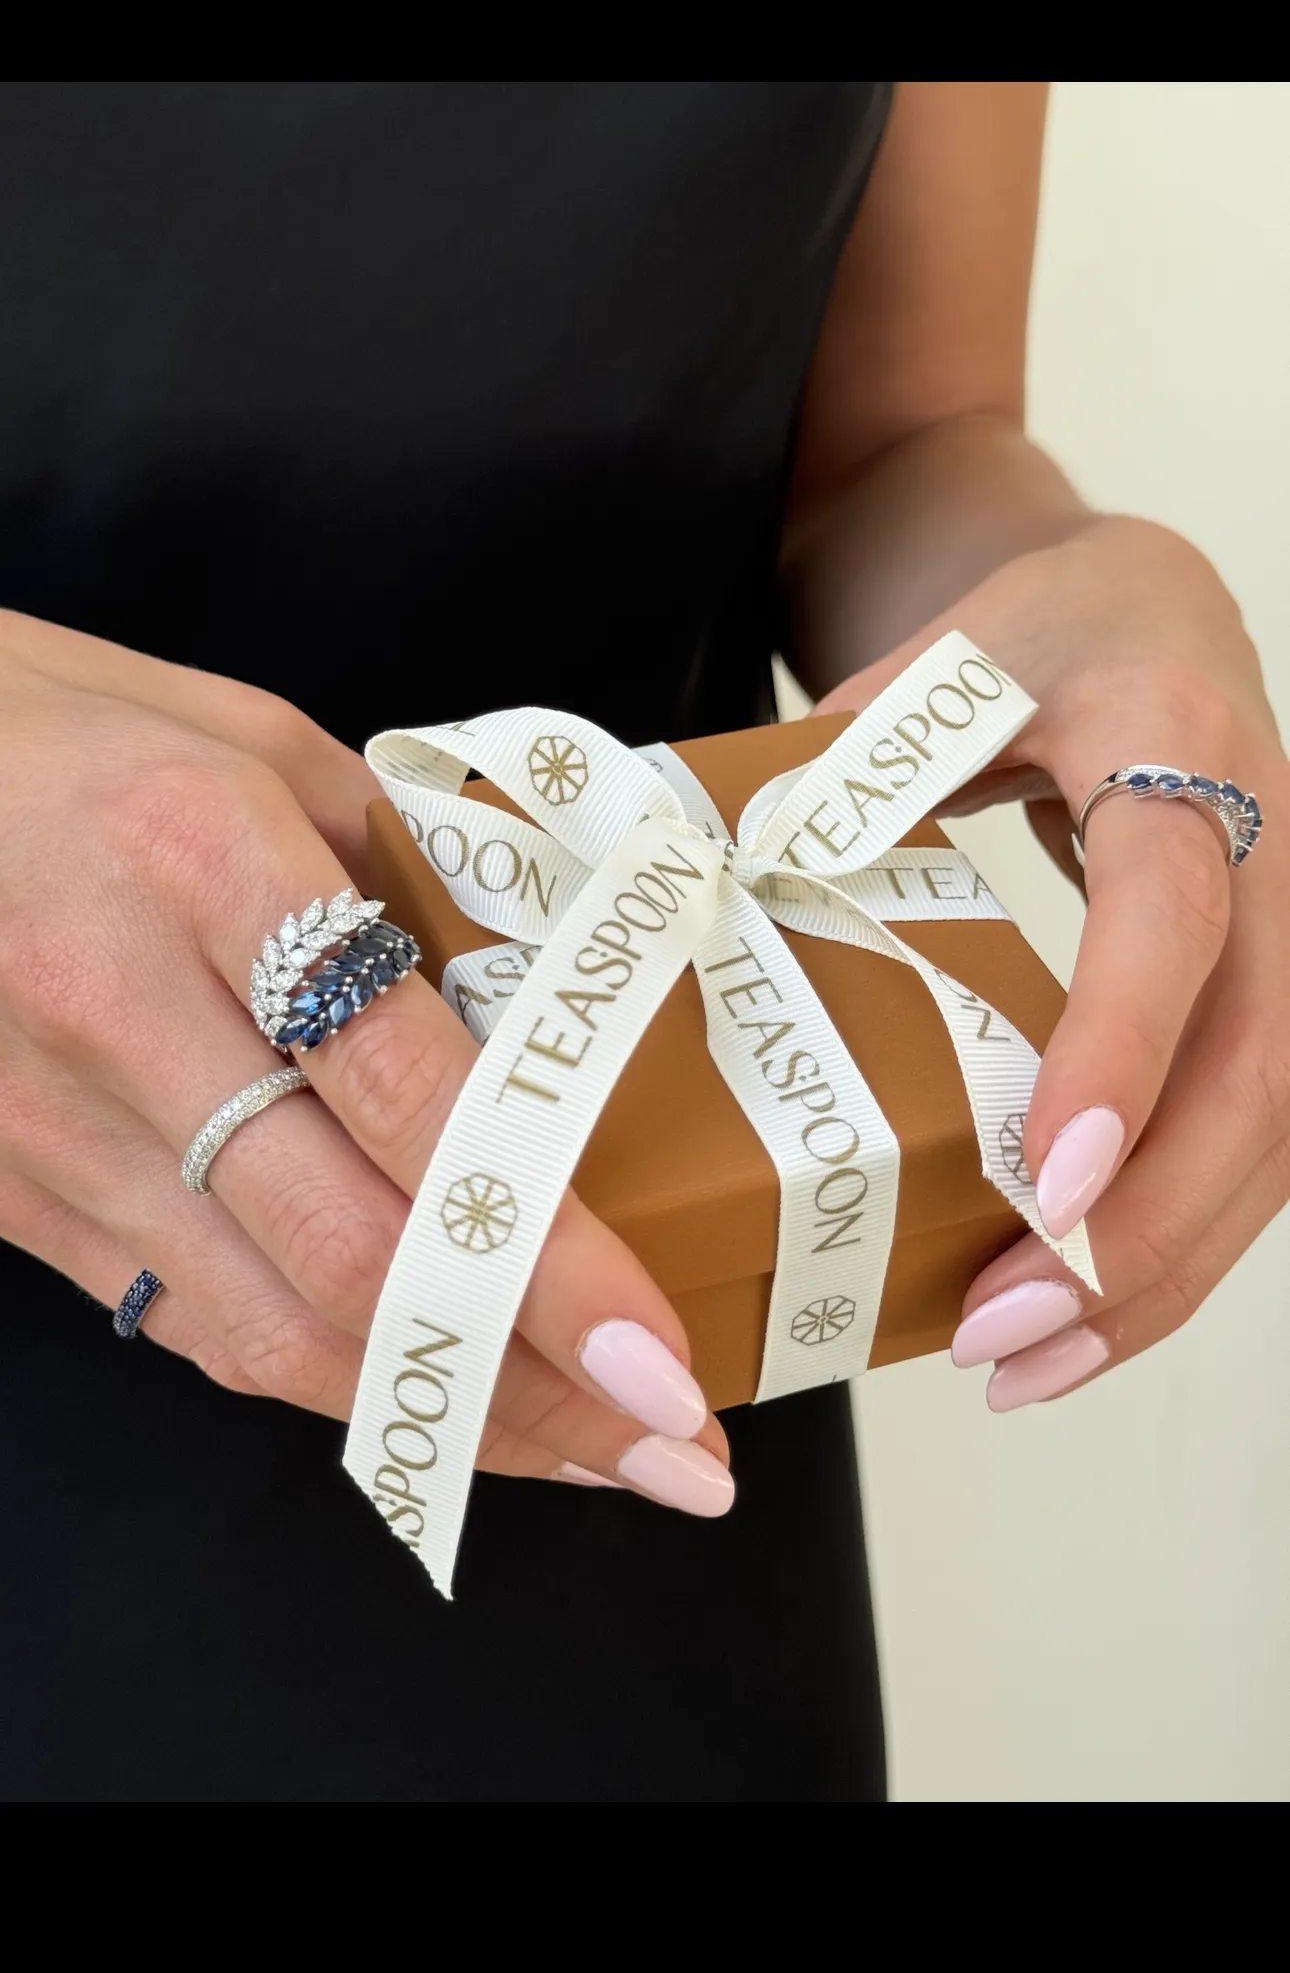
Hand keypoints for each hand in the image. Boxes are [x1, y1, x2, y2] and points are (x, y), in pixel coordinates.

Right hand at [0, 613, 732, 1513]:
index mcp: (206, 864)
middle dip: (532, 1381)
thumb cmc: (53, 730)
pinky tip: (426, 1405)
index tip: (660, 1351)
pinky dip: (323, 1380)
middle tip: (673, 1452)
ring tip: (586, 1456)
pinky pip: (187, 1321)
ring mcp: (50, 1125)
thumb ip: (400, 864)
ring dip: (442, 1416)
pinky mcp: (11, 1193)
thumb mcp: (247, 735)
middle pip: (352, 1255)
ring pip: (269, 1330)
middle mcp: (122, 1013)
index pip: (414, 1099)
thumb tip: (539, 987)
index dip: (547, 1250)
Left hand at [815, 516, 1289, 1407]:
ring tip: (1025, 1365)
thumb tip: (691, 891)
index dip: (1122, 1045)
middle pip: (1258, 1069)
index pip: (1169, 904)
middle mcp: (1270, 841)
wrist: (1149, 607)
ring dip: (1158, 1271)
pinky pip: (1253, 1140)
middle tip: (1001, 1329)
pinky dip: (1171, 1241)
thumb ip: (831, 769)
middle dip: (1138, 1227)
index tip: (1050, 1179)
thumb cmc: (1030, 635)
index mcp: (1170, 736)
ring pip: (1272, 1133)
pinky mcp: (1272, 995)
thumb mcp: (926, 666)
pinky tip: (1073, 1314)